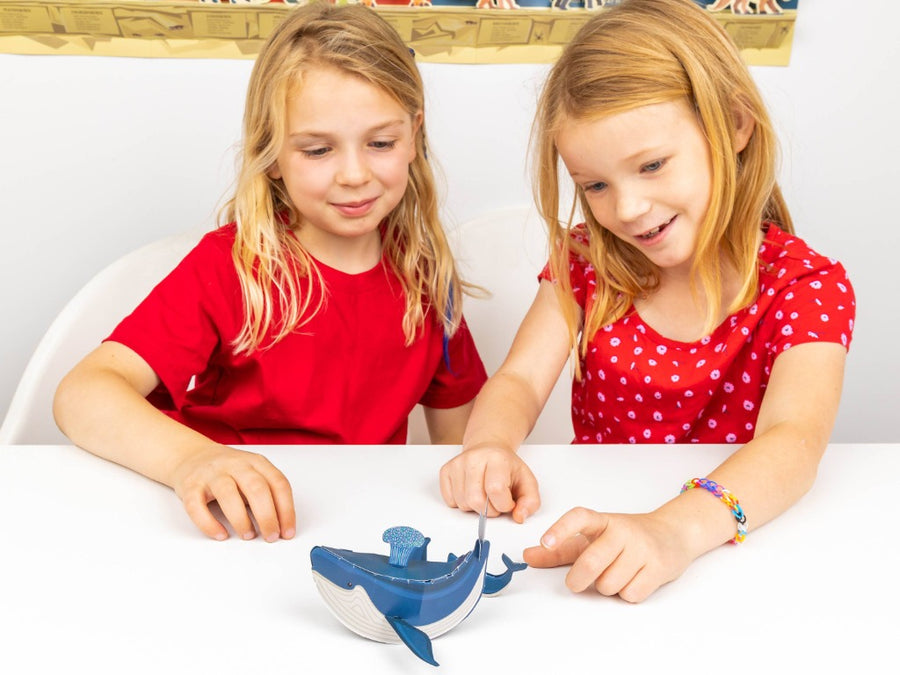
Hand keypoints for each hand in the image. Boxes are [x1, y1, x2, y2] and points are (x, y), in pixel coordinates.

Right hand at [170, 444, 295, 541]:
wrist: (191, 455)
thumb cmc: (228, 471)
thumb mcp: (253, 473)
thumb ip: (266, 493)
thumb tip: (280, 525)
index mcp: (256, 462)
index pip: (278, 484)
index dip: (286, 510)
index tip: (288, 532)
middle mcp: (235, 464)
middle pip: (256, 488)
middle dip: (267, 516)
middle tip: (271, 537)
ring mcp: (211, 474)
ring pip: (228, 494)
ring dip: (241, 519)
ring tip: (248, 535)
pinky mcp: (190, 486)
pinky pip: (197, 506)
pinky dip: (209, 523)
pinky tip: (220, 534)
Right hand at [439, 445, 539, 522]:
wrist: (488, 450)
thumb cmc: (507, 468)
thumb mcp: (527, 482)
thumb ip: (530, 502)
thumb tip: (519, 517)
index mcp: (497, 458)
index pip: (495, 490)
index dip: (504, 505)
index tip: (508, 502)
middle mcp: (474, 458)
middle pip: (475, 500)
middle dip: (489, 511)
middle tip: (495, 502)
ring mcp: (457, 464)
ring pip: (462, 503)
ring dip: (475, 508)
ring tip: (484, 496)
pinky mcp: (446, 470)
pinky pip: (450, 501)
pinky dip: (461, 503)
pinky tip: (471, 493)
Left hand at [523, 507, 693, 602]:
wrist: (673, 533)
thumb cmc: (626, 537)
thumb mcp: (593, 537)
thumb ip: (561, 548)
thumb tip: (528, 556)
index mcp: (602, 521)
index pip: (580, 518)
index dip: (560, 530)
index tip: (545, 543)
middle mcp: (622, 531)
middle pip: (590, 562)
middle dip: (578, 580)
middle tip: (576, 583)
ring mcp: (642, 548)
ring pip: (609, 584)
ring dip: (607, 587)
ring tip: (617, 574)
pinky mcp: (658, 567)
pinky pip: (630, 594)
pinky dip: (627, 594)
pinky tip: (634, 579)